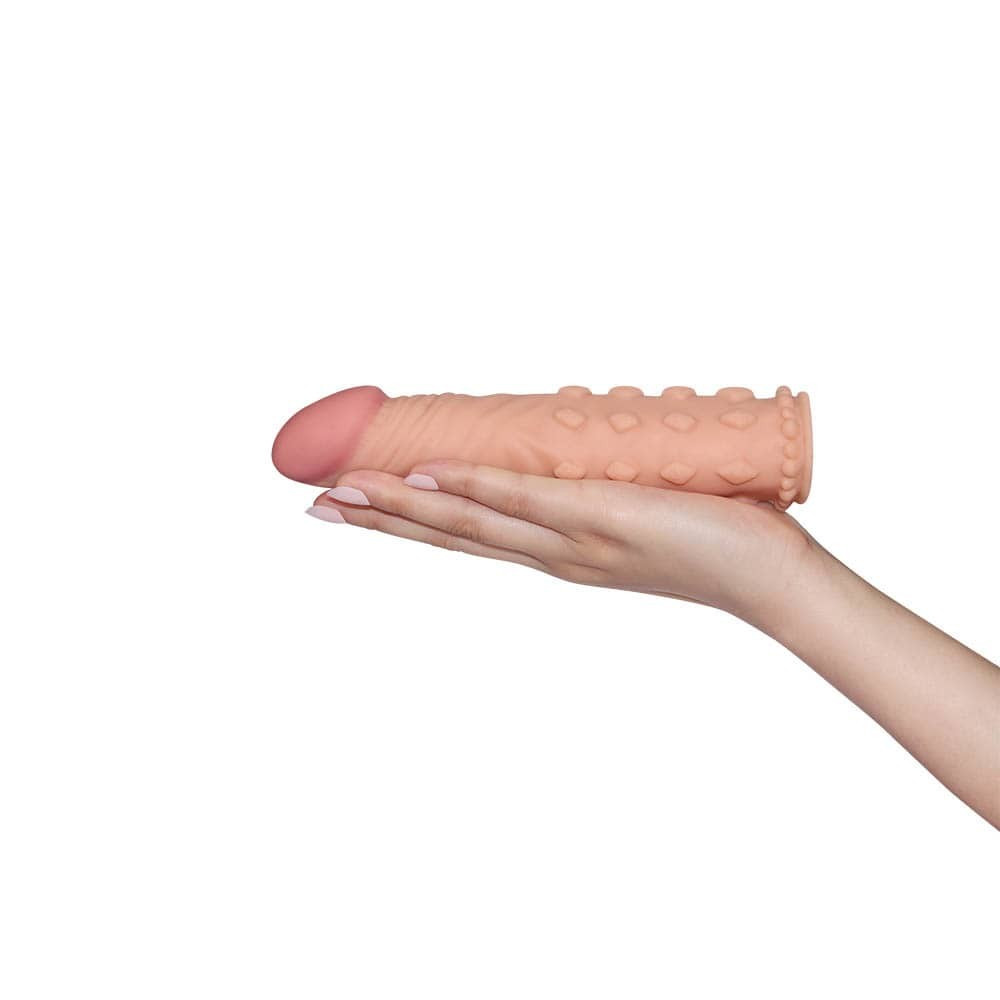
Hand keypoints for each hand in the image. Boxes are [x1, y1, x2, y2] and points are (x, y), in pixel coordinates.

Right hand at [308, 459, 816, 624]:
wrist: (769, 573)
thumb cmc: (709, 534)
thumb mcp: (636, 503)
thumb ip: (600, 478)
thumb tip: (581, 435)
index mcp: (555, 553)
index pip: (467, 538)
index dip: (406, 524)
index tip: (354, 507)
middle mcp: (550, 556)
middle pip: (447, 539)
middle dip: (378, 523)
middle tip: (313, 507)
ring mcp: (570, 541)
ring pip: (468, 526)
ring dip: (401, 510)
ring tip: (340, 496)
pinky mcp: (601, 517)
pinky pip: (522, 503)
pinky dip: (469, 493)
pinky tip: (424, 481)